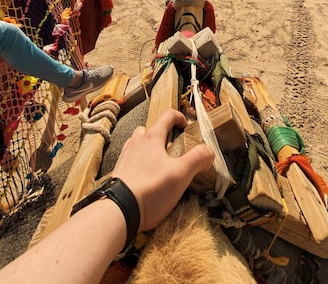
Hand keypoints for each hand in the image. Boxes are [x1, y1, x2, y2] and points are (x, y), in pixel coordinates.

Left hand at [112, 109, 213, 230]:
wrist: (118, 210)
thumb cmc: (150, 190)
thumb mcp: (180, 175)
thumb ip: (197, 159)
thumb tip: (209, 151)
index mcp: (152, 137)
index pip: (168, 116)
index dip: (180, 117)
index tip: (186, 126)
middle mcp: (136, 142)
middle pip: (151, 129)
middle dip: (163, 135)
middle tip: (173, 149)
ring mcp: (125, 156)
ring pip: (139, 142)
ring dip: (149, 147)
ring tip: (160, 163)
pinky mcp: (119, 171)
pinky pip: (131, 158)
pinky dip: (140, 161)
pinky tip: (146, 176)